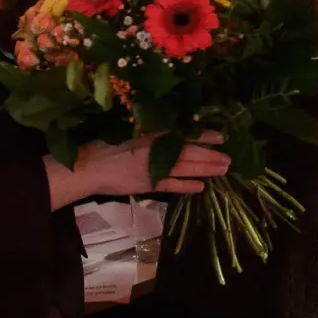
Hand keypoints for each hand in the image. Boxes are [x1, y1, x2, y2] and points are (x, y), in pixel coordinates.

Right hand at [45, 132, 230, 208]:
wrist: (88, 166)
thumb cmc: (107, 144)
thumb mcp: (131, 130)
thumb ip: (151, 132)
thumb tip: (174, 129)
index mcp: (152, 134)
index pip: (184, 134)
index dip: (204, 136)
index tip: (221, 136)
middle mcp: (156, 150)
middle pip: (190, 153)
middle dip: (211, 156)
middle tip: (229, 158)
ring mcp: (153, 168)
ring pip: (185, 168)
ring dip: (205, 169)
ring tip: (223, 170)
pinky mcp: (147, 184)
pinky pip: (172, 185)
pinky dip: (187, 186)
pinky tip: (201, 188)